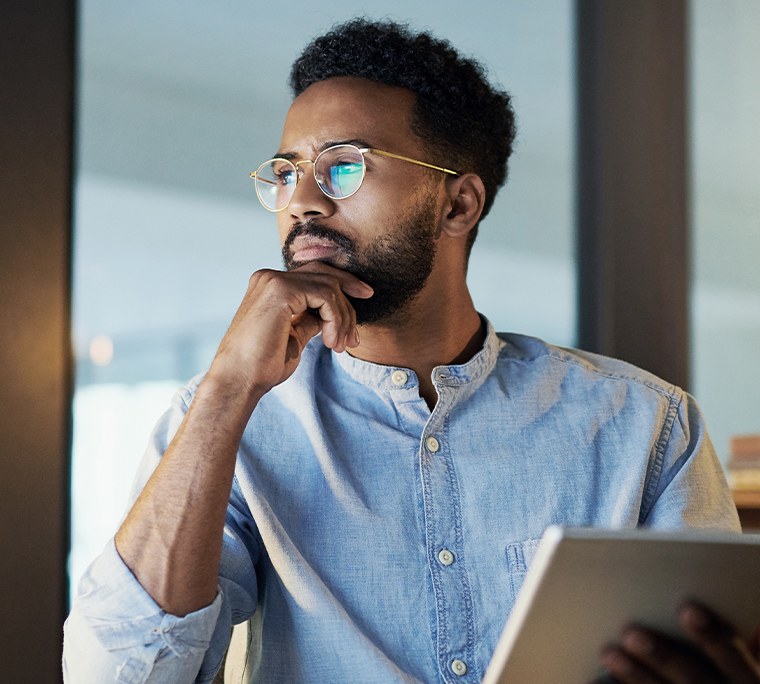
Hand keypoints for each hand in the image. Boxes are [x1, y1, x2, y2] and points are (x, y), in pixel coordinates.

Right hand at [208, 261, 372, 399]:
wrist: (240, 380)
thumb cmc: (262, 365)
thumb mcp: (294, 337)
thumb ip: (309, 319)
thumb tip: (330, 316)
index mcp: (270, 286)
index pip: (315, 274)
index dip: (344, 285)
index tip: (365, 299)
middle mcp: (269, 277)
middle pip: (325, 274)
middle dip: (350, 299)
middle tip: (355, 335)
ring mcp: (273, 281)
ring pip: (329, 286)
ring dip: (342, 319)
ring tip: (339, 346)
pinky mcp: (281, 290)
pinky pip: (325, 296)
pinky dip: (336, 319)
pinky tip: (329, 342)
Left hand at [597, 601, 759, 683]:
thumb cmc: (717, 674)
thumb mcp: (728, 665)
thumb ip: (710, 639)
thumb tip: (674, 600)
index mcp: (747, 681)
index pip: (732, 657)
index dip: (711, 634)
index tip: (687, 608)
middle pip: (692, 679)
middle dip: (661, 656)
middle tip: (630, 632)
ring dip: (635, 676)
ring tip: (609, 653)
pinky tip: (594, 682)